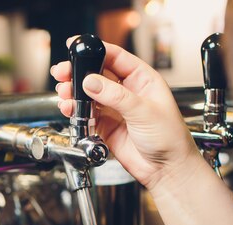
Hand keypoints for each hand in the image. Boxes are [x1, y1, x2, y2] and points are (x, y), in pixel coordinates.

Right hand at [52, 38, 202, 191]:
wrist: (166, 170)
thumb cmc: (170, 139)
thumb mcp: (144, 111)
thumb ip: (116, 96)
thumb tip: (92, 81)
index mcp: (143, 80)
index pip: (116, 57)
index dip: (96, 50)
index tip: (77, 47)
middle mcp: (127, 92)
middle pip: (97, 74)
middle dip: (78, 71)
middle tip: (63, 72)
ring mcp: (115, 109)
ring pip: (88, 94)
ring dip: (74, 92)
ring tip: (64, 93)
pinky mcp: (105, 126)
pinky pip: (86, 114)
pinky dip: (75, 110)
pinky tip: (69, 108)